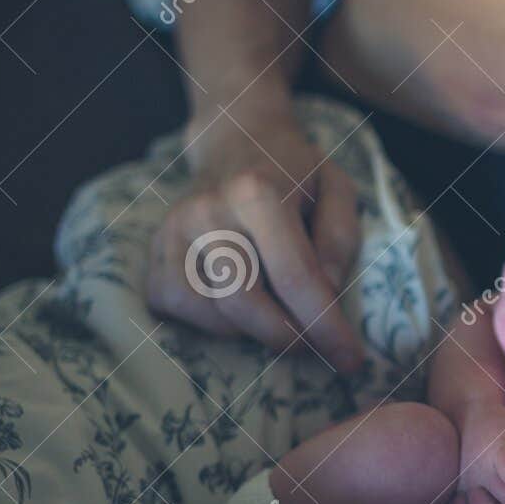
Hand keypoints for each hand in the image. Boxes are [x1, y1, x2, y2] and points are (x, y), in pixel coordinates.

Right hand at [146, 115, 366, 372]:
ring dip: (251, 331)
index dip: (326, 327)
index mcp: (257, 192)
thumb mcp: (337, 191)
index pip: (295, 277)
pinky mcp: (153, 251)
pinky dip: (211, 323)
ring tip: (278, 316)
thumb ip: (339, 240)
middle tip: (314, 346)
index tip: (351, 361)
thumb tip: (325, 292)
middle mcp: (206, 210)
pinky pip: (176, 308)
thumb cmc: (295, 173)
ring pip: (209, 312)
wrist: (237, 142)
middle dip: (286, 338)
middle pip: (244, 303)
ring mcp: (173, 231)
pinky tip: (238, 308)